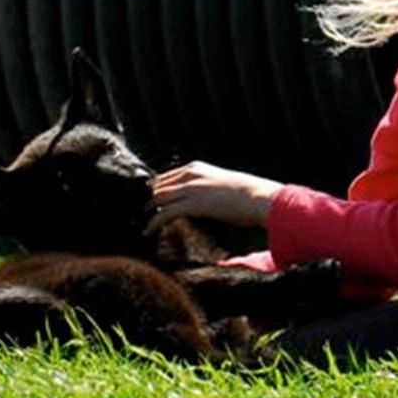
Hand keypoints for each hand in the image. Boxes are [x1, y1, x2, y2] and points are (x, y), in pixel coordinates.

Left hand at [146, 160, 282, 233]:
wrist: (257, 198)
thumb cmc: (246, 193)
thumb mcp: (222, 182)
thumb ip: (207, 186)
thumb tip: (205, 198)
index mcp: (197, 167)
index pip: (166, 176)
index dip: (155, 188)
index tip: (149, 199)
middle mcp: (190, 174)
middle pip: (159, 186)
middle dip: (148, 198)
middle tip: (140, 211)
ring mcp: (190, 188)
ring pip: (159, 198)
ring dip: (148, 210)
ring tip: (141, 221)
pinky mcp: (192, 204)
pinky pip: (165, 213)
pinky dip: (154, 222)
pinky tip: (148, 230)